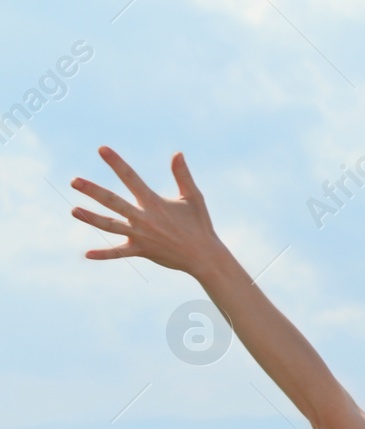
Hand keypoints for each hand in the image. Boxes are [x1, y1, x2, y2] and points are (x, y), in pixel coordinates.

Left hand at [70, 147, 225, 277]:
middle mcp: (144, 218)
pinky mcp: (142, 251)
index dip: (116, 163)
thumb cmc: (200, 225)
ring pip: (111, 226)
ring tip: (73, 210)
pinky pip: (119, 253)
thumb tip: (177, 154)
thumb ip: (183, 176)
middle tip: (74, 181)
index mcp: (154, 203)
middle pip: (113, 202)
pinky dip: (104, 254)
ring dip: (91, 218)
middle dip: (93, 191)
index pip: (131, 178)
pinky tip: (87, 254)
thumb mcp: (194, 198)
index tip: (102, 149)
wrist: (204, 256)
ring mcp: (141, 236)